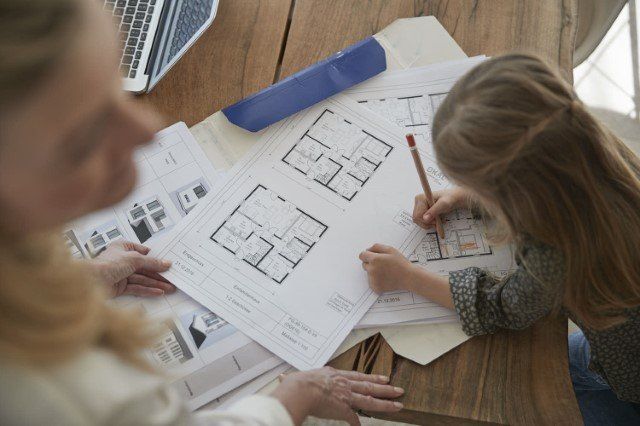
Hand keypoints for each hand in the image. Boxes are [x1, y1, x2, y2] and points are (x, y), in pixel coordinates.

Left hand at [90, 240, 174, 297]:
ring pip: (143, 279)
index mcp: (123, 247)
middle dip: (159, 274)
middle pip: (145, 267)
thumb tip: (165, 263)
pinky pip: (137, 288)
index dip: (156, 258)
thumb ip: (152, 262)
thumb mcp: (134, 259)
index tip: (168, 263)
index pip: (144, 252)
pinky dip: (148, 290)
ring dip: (156, 283)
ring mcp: (121, 274)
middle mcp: (122, 260)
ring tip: (169, 288)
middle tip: (172, 279)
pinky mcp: (120, 287)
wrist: (91, 281)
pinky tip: (158, 292)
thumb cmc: (107, 264)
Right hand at [271, 367, 403, 425]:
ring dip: (386, 403)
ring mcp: (346, 396)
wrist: (301, 389)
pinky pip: (354, 419)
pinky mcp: (344, 408)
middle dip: (386, 388)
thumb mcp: (300, 376)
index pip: (358, 376)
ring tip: (398, 404)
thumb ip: (294, 378)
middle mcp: (344, 384)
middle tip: (398, 389)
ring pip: (370, 400)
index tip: (383, 378)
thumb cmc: (298, 383)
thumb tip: (283, 378)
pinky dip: (357, 424)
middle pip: (370, 385)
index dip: (371, 377)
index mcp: (335, 375)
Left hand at [359, 243, 417, 292]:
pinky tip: (385, 278)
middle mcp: (372, 270)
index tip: (373, 257)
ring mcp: (373, 280)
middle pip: (364, 264)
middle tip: (383, 264)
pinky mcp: (375, 287)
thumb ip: (376, 247)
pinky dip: (376, 280)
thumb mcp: (390, 249)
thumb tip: (368, 249)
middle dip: (371, 263)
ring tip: (386, 272)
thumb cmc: (401, 263)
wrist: (408, 277)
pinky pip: (371, 282)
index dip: (368, 255)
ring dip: (374, 272)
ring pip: (368, 273)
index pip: (362, 255)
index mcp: (374, 259)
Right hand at [413, 187, 470, 228]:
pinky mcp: (422, 209)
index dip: (426, 221)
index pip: (417, 215)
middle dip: (427, 223)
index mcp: (420, 198)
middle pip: (416, 219)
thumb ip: (434, 211)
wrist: (454, 198)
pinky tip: (435, 220)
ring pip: (418, 221)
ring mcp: (419, 206)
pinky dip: (428, 222)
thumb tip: (425, 219)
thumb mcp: (444, 204)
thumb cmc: (450, 199)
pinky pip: (421, 220)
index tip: (436, 221)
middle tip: (437, 222)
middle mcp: (418, 201)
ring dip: (428, 223)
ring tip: (437, 221)